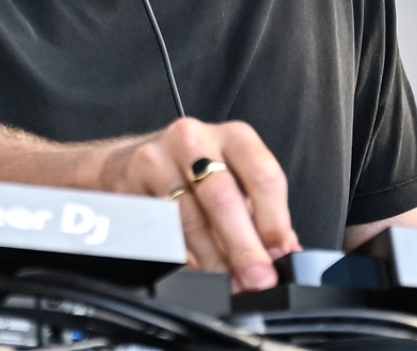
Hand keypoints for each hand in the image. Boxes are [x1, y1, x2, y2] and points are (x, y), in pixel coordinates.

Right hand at [95, 117, 300, 291]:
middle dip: (243, 246)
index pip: (263, 176)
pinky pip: (159, 228)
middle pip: (223, 197)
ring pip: (188, 217)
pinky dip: (180, 256)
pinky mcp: (130, 182)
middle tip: (255, 279)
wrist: (132, 162)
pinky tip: (193, 269)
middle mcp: (195, 139)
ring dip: (211, 257)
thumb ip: (263, 214)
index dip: (274, 222)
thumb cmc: (195, 173)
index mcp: (234, 136)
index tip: (278, 256)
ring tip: (226, 280)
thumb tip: (287, 254)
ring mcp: (158, 158)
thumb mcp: (236, 179)